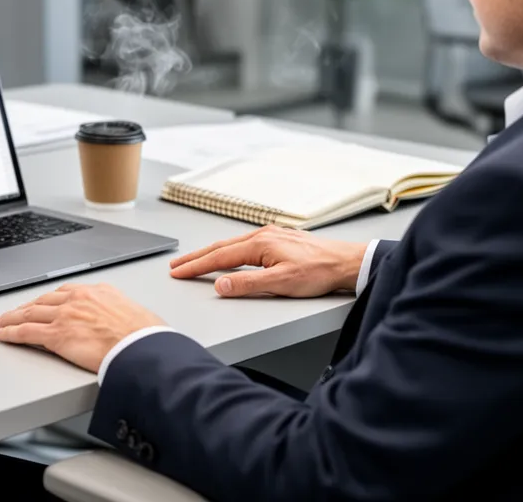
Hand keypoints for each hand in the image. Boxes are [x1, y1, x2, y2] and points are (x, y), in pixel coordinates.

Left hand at [0, 283, 164, 372]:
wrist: (142, 346)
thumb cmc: (145, 336)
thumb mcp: (135, 314)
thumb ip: (118, 315)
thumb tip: (121, 325)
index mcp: (98, 291)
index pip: (66, 292)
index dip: (49, 300)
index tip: (42, 303)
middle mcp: (79, 299)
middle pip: (43, 300)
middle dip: (26, 307)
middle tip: (15, 312)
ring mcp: (65, 316)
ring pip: (29, 313)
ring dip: (12, 318)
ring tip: (2, 323)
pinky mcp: (57, 336)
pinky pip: (26, 332)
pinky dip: (11, 332)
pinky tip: (3, 334)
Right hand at [169, 225, 367, 297]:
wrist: (346, 262)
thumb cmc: (319, 272)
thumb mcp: (281, 283)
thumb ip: (248, 284)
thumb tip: (220, 285)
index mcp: (260, 244)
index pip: (219, 257)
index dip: (196, 266)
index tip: (178, 273)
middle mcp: (263, 235)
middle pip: (221, 247)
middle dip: (196, 257)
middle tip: (176, 266)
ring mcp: (271, 235)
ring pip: (232, 244)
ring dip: (210, 253)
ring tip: (194, 261)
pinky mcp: (279, 239)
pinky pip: (244, 243)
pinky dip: (228, 250)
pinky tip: (227, 254)